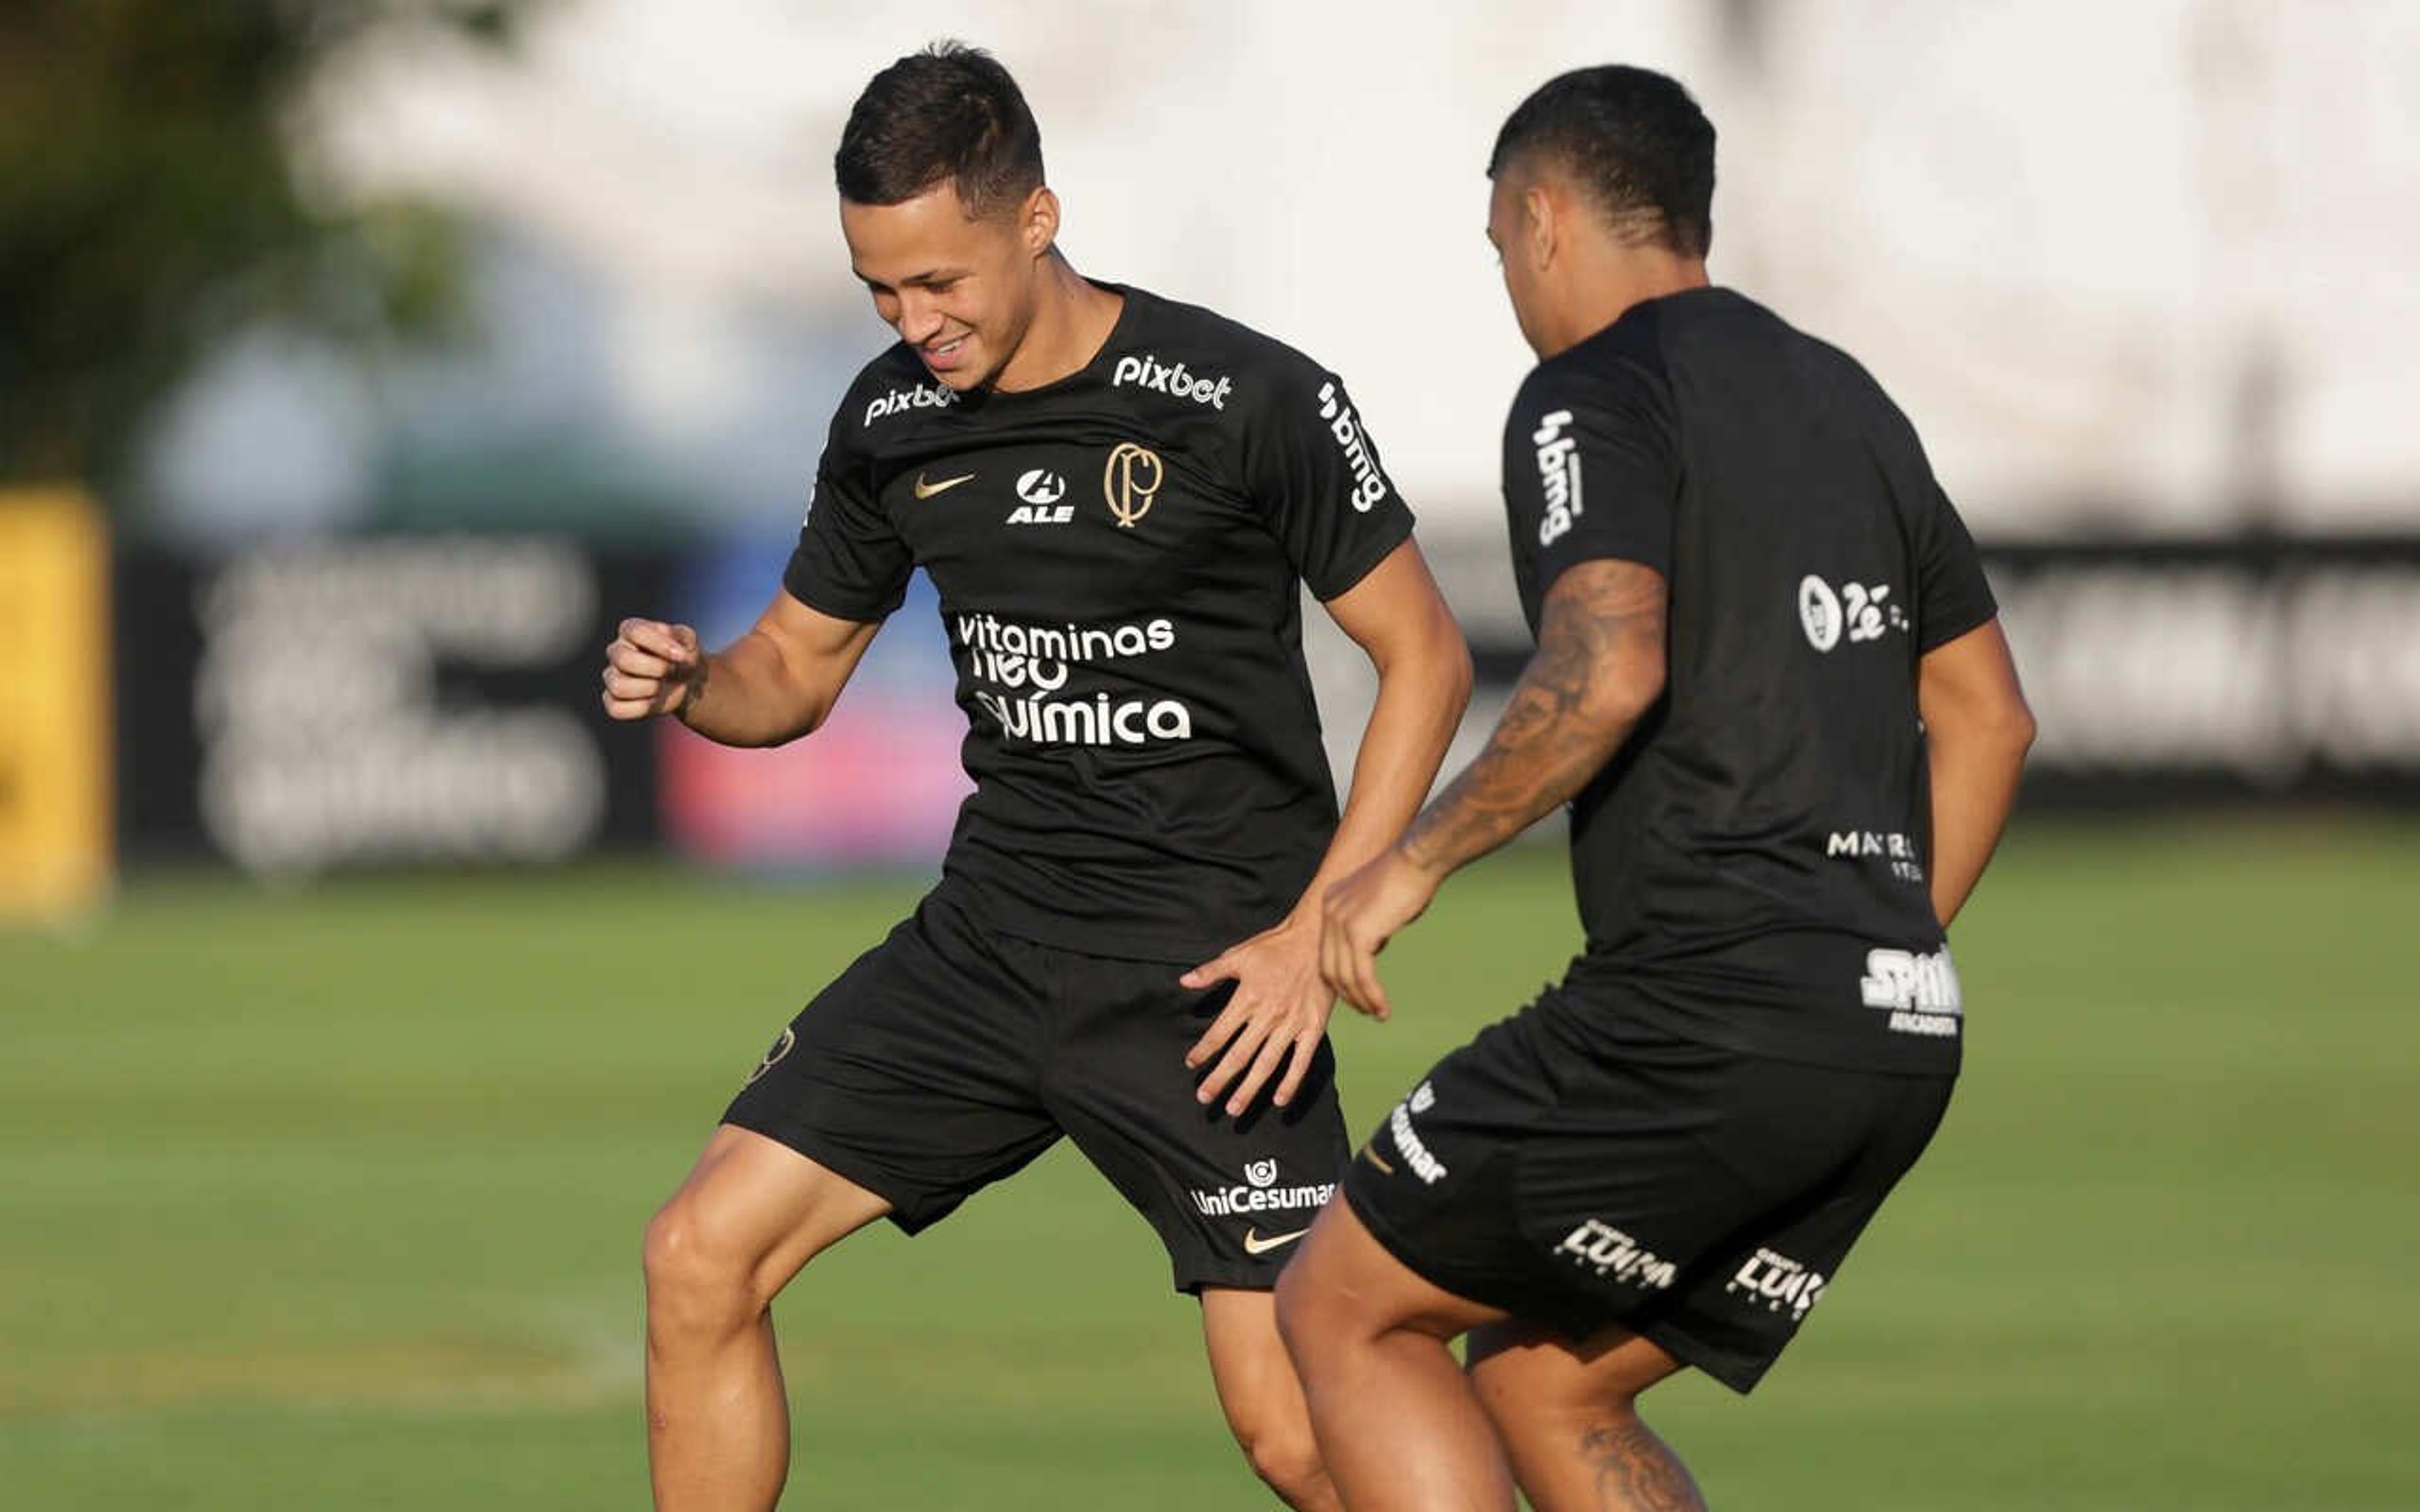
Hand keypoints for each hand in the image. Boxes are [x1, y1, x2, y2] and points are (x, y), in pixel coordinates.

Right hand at [601, 618, 703, 720]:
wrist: (687, 681)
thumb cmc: (682, 656)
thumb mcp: (688, 640)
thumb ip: (681, 636)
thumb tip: (673, 649)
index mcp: (630, 630)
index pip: (635, 632)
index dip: (660, 645)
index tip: (682, 655)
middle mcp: (616, 651)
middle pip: (623, 659)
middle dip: (656, 668)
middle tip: (672, 670)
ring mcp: (612, 676)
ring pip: (619, 686)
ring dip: (650, 689)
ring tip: (662, 686)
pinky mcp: (613, 700)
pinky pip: (616, 709)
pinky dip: (640, 708)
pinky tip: (654, 701)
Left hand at [1180, 911, 1333, 1116]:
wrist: (1318, 938)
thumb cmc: (1276, 946)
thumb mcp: (1240, 954)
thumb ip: (1211, 971)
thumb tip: (1184, 982)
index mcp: (1247, 998)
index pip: (1219, 1033)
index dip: (1203, 1051)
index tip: (1192, 1065)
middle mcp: (1267, 1016)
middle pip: (1239, 1055)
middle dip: (1220, 1079)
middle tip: (1205, 1098)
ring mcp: (1292, 1025)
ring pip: (1266, 1064)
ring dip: (1249, 1088)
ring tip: (1234, 1109)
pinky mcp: (1313, 1028)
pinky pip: (1300, 1061)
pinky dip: (1290, 1082)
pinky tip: (1278, 1100)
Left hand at [1318, 847, 1441, 1020]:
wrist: (1417, 858)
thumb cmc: (1407, 877)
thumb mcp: (1376, 903)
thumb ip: (1367, 926)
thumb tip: (1370, 949)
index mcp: (1330, 904)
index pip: (1326, 952)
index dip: (1340, 978)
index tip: (1356, 995)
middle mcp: (1329, 912)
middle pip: (1330, 967)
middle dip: (1348, 995)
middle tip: (1366, 1010)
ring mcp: (1341, 922)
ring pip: (1345, 976)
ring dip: (1362, 1000)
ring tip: (1377, 1014)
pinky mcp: (1359, 933)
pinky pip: (1362, 975)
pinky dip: (1372, 995)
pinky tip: (1382, 1008)